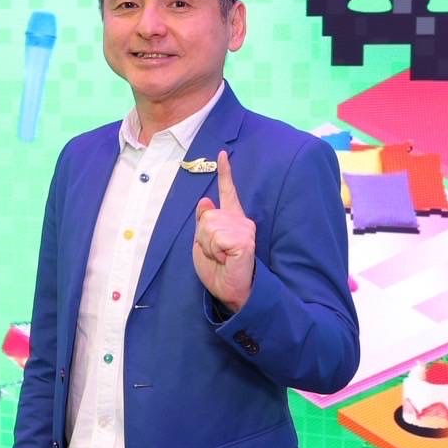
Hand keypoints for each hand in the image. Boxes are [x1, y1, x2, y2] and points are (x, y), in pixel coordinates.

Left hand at [193, 150, 255, 309]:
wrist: (231, 292)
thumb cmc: (219, 272)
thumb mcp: (203, 245)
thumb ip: (203, 224)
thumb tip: (206, 202)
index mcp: (231, 220)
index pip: (228, 192)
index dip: (225, 173)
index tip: (222, 154)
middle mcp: (240, 220)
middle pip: (206, 216)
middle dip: (202, 238)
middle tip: (215, 255)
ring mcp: (244, 228)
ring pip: (209, 226)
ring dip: (208, 246)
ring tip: (220, 258)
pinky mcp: (244, 239)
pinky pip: (216, 237)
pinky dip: (214, 251)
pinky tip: (225, 259)